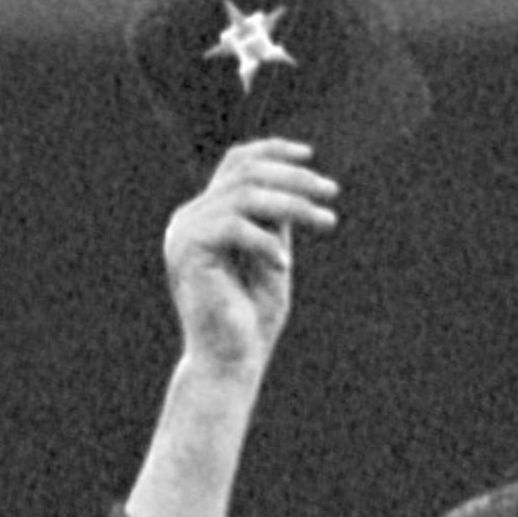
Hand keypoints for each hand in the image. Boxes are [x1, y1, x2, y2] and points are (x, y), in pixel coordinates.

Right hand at [161, 138, 340, 387]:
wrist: (228, 366)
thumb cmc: (252, 322)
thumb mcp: (272, 258)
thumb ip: (275, 221)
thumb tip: (295, 183)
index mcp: (206, 217)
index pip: (236, 163)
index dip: (272, 151)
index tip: (310, 155)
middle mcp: (190, 219)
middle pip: (245, 173)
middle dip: (294, 178)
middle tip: (332, 192)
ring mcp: (185, 233)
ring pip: (246, 195)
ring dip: (293, 205)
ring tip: (326, 222)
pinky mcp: (188, 252)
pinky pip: (236, 227)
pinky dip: (267, 242)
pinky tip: (284, 266)